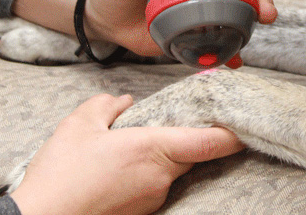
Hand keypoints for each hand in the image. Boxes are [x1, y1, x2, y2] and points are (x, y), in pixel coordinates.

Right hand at [10, 94, 242, 214]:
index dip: (233, 133)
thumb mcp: (79, 125)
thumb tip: (123, 102)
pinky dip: (146, 174)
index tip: (245, 123)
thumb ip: (106, 106)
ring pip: (172, 171)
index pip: (210, 142)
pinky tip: (118, 170)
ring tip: (129, 148)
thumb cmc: (60, 176)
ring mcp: (151, 199)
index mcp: (153, 150)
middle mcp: (160, 178)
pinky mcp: (140, 213)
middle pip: (193, 154)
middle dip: (191, 138)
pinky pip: (154, 187)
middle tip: (178, 122)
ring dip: (163, 158)